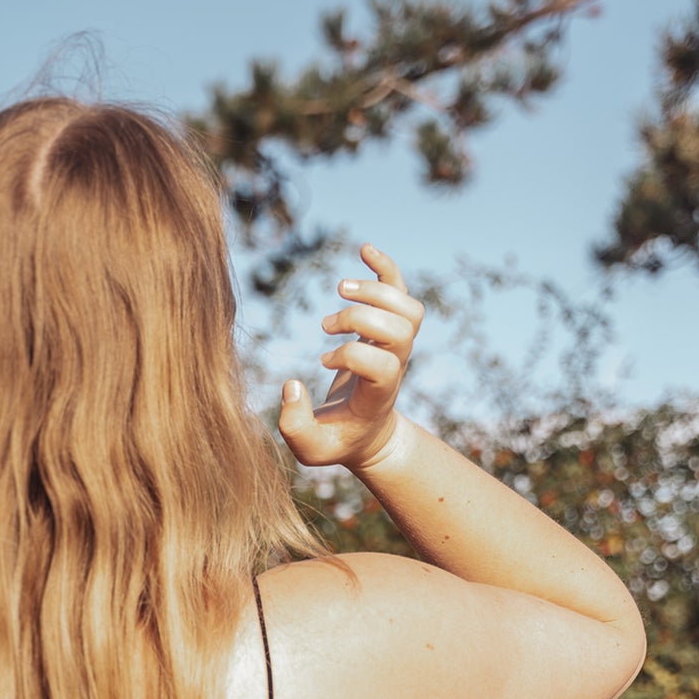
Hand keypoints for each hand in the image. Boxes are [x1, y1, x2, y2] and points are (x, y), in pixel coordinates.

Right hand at [276, 244, 422, 473]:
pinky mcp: (390, 327)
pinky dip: (385, 266)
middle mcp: (398, 367)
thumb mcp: (311, 449)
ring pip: (408, 306)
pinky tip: (364, 250)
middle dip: (360, 318)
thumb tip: (290, 385)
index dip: (352, 357)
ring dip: (375, 289)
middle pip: (399, 329)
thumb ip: (294, 426)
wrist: (368, 432)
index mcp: (380, 396)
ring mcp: (399, 345)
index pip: (383, 365)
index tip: (323, 363)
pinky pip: (401, 289)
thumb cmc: (337, 440)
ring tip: (340, 289)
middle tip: (326, 325)